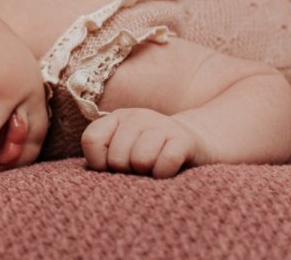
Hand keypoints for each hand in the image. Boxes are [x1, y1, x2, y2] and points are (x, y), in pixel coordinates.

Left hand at [81, 108, 202, 178]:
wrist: (198, 139)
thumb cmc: (151, 152)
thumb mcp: (124, 149)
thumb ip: (104, 157)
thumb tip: (94, 173)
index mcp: (117, 118)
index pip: (91, 140)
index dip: (98, 162)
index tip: (111, 168)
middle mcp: (137, 117)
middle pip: (116, 158)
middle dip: (126, 172)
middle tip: (139, 169)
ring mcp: (161, 125)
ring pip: (140, 160)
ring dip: (146, 172)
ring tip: (153, 168)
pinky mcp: (184, 139)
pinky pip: (166, 162)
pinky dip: (164, 173)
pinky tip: (167, 170)